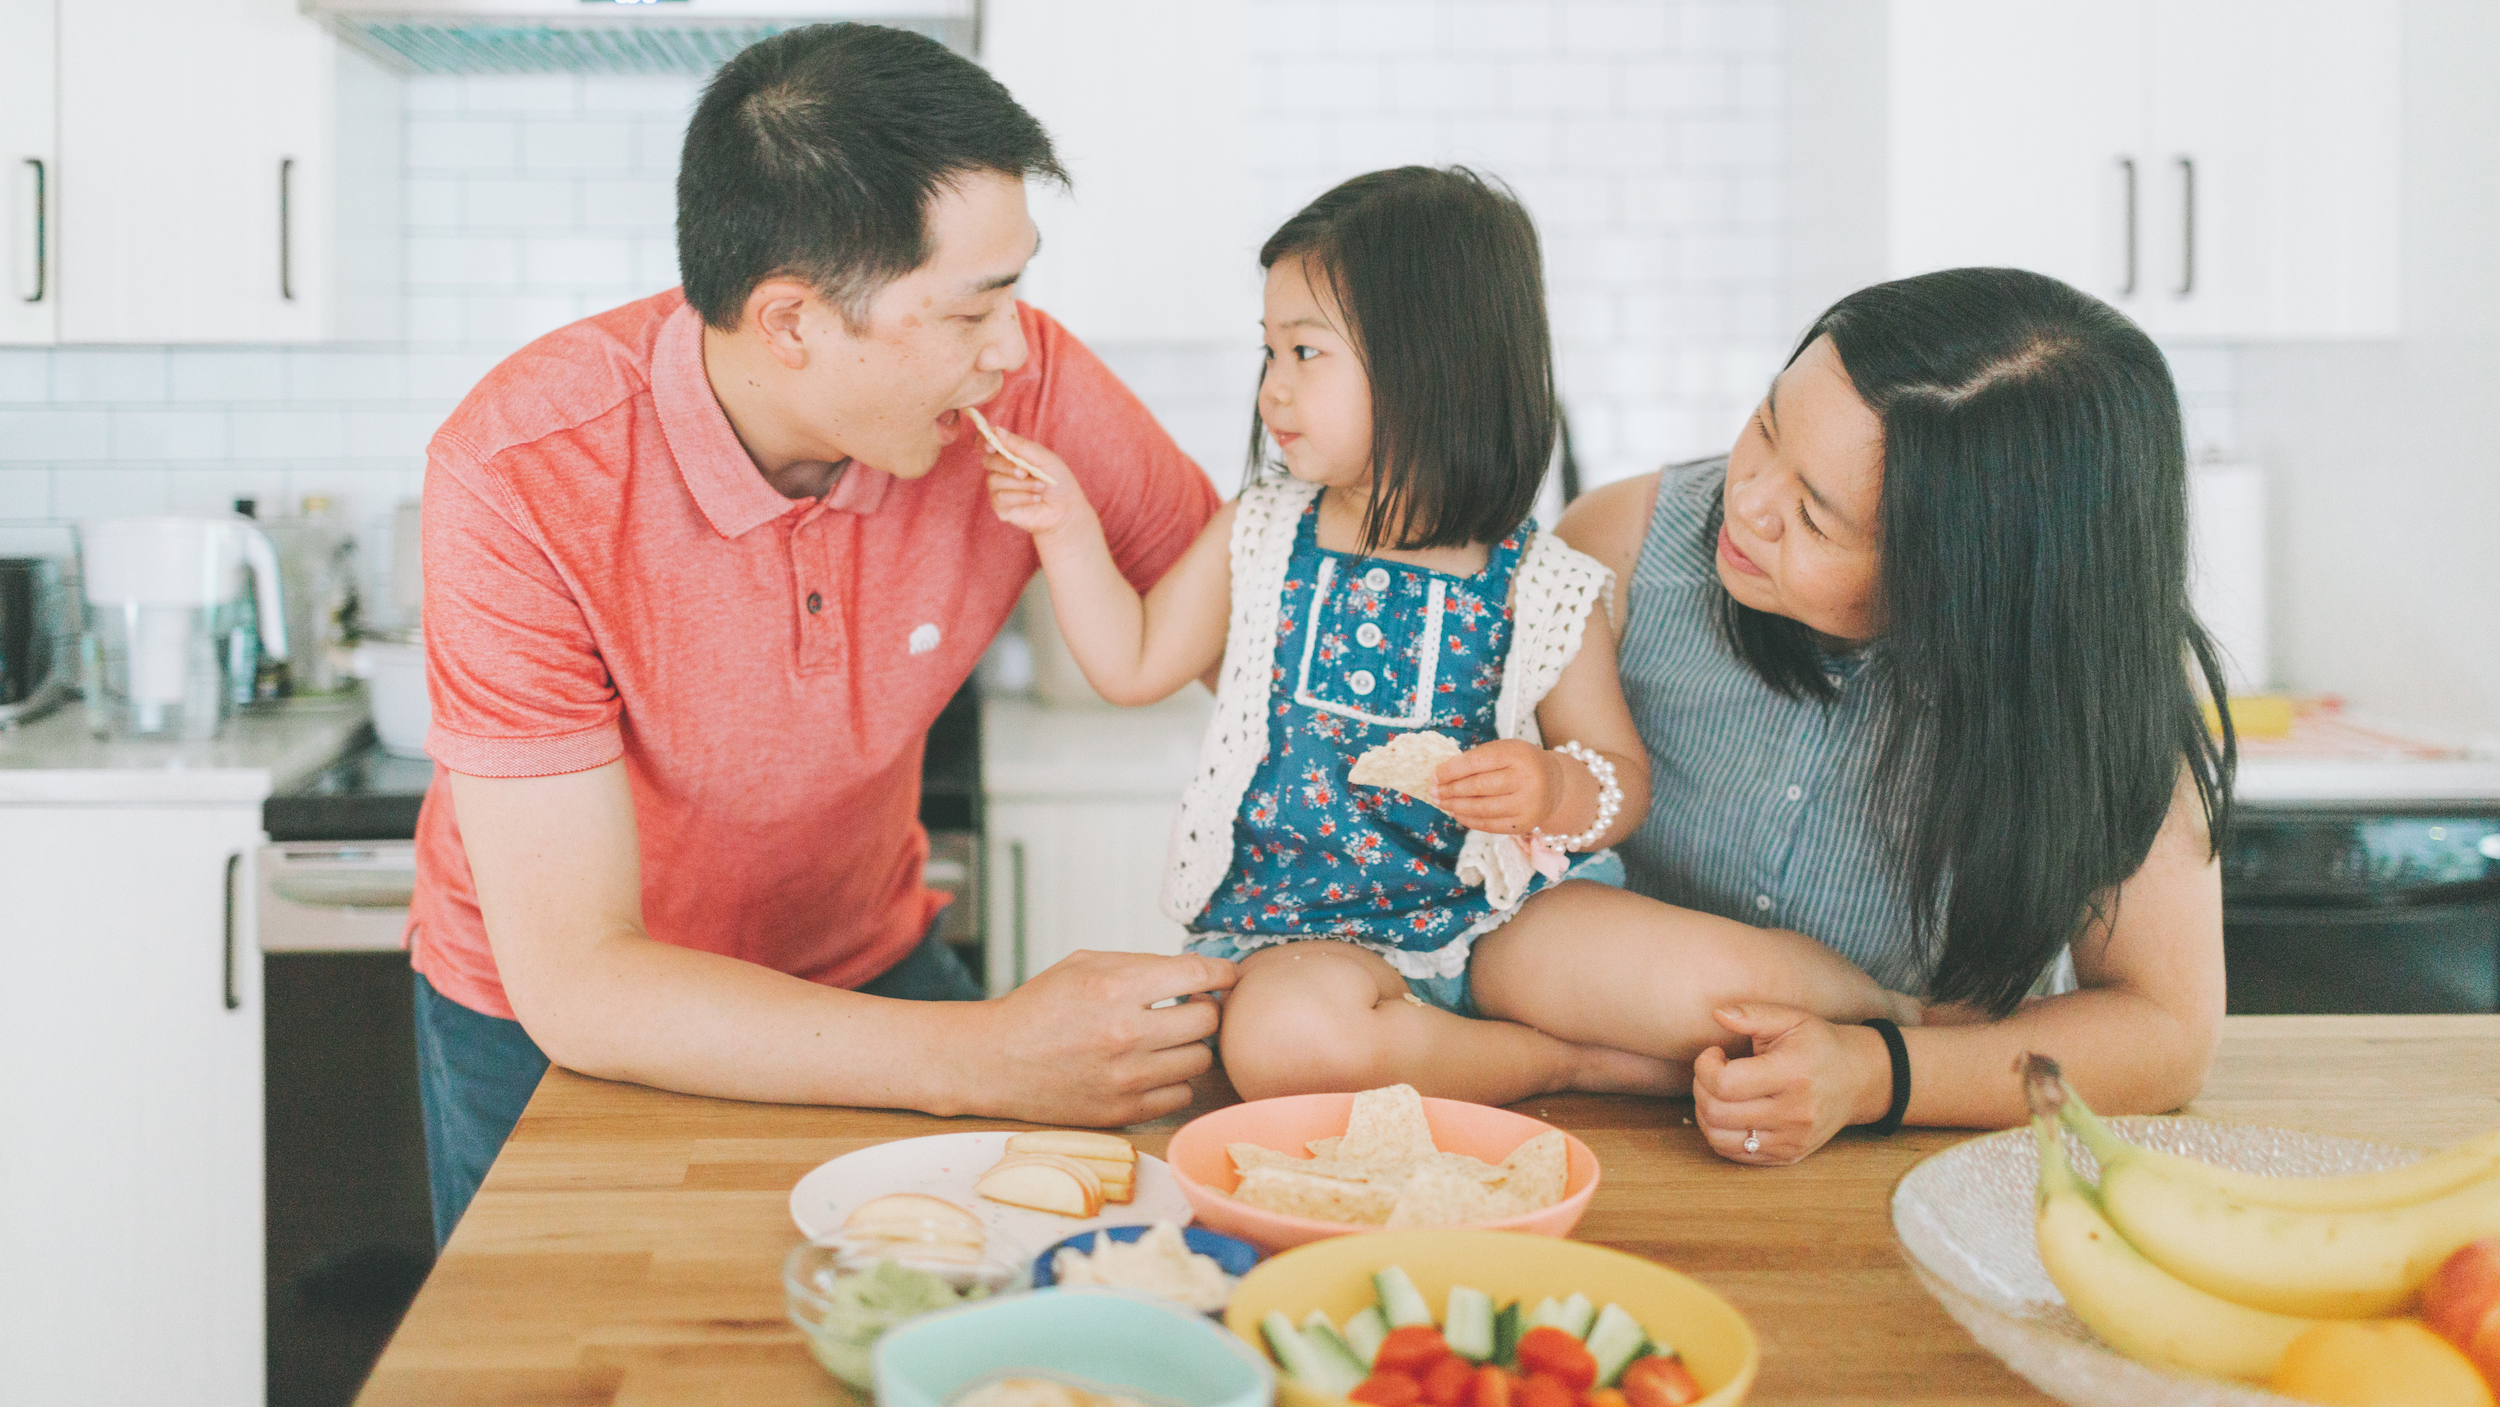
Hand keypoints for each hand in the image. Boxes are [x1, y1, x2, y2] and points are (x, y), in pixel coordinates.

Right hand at [968, 950, 1236, 1125]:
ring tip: (1169, 1038)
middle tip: (1191, 1007)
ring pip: (1200, 1060)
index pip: (1199, 977)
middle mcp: (1126, 1033)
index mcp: (1116, 988)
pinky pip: (1180, 1095)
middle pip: (1208, 1021)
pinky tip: (1155, 1067)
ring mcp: (1126, 1077)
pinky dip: (1175, 1079)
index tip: (1227, 976)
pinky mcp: (1123, 1111)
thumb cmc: (1040, 1007)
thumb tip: (1197, 972)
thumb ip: (1142, 965)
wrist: (995, 1061)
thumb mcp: (1085, 964)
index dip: (1223, 973)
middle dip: (1206, 1009)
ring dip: (1191, 1046)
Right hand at [981, 423, 1090, 539]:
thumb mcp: (1043, 458)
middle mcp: (1000, 470)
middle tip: (1025, 472)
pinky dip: (1021, 497)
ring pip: (995, 480)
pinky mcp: (1001, 507)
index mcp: (1009, 453)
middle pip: (988, 461)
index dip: (982, 440)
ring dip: (1021, 484)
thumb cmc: (1057, 480)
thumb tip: (996, 430)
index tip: (991, 444)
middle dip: (1006, 466)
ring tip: (1040, 487)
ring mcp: (999, 489)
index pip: (985, 442)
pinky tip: (1035, 498)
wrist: (1066, 508)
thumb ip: (1019, 445)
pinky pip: (1000, 498)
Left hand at [1434, 739, 1566, 834]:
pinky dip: (1468, 820)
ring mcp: (1527, 804)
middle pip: (1478, 787)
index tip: (1434, 775)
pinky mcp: (1524, 824)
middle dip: (1450, 790)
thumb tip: (1441, 776)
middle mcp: (1526, 780)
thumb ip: (1478, 759)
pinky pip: (1489, 824)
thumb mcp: (1505, 751)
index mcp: (1518, 754)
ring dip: (1455, 806)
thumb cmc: (1521, 764)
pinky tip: (1457, 813)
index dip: (1451, 770)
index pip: (1476, 763)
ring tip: (1441, 803)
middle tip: (1433, 791)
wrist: (1556, 785)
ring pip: (1481, 808)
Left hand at [1691, 1002, 1893, 1165]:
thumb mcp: (1790, 1018)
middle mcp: (1793, 1114)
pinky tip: (1730, 1110)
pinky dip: (1720, 1133)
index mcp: (1792, 1075)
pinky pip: (1734, 1153)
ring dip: (1705, 1113)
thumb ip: (1751, 1014)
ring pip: (1719, 1138)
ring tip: (1719, 1092)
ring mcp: (1791, 1140)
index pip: (1725, 1083)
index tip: (1715, 1053)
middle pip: (1717, 1113)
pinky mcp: (1787, 1156)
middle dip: (1701, 1087)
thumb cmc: (1818, 1044)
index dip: (1705, 1066)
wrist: (1859, 1080)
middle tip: (1713, 1071)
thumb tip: (1717, 1014)